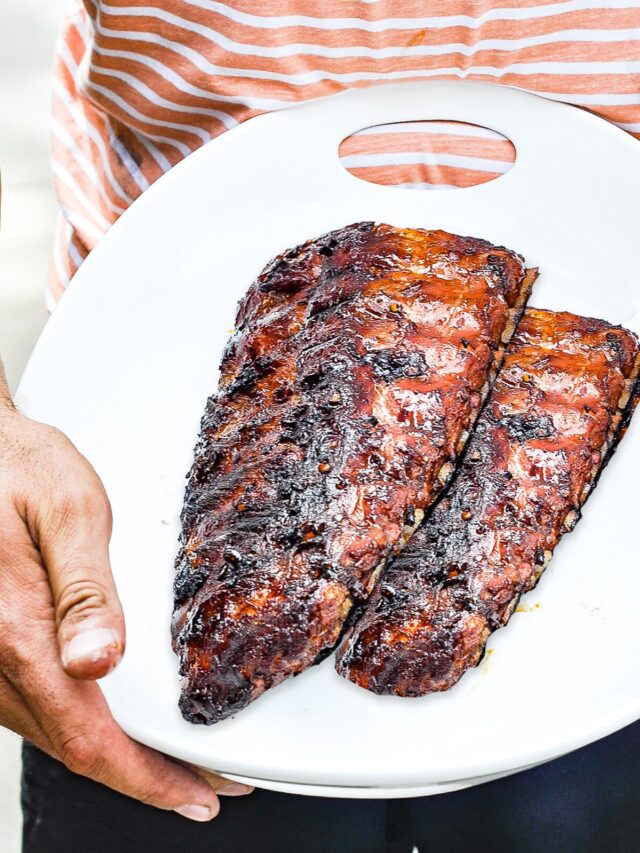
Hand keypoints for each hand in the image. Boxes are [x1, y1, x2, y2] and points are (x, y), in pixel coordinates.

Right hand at [0, 392, 250, 819]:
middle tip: (205, 783)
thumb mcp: (67, 510)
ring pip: (50, 733)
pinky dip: (79, 727)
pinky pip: (32, 708)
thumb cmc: (17, 468)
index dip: (146, 778)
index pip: (86, 736)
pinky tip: (111, 721)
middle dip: (143, 775)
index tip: (198, 794)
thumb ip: (84, 589)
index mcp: (16, 630)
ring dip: (112, 756)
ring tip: (172, 762)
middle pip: (71, 746)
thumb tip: (100, 661)